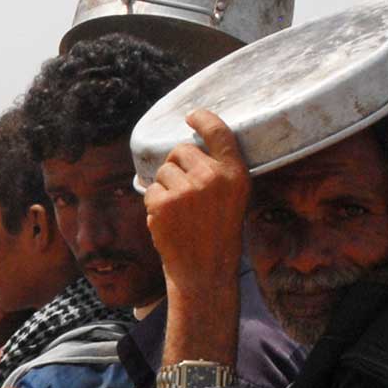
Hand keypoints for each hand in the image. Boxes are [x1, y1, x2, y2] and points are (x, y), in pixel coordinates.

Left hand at [145, 108, 250, 299]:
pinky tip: (169, 221)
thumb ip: (219, 171)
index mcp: (235, 174)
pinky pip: (151, 189)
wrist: (204, 271)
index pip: (218, 132)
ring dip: (165, 186)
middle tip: (185, 193)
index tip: (192, 116)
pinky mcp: (163, 202)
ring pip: (163, 170)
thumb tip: (190, 147)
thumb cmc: (218, 234)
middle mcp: (212, 177)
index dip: (203, 119)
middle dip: (177, 165)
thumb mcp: (234, 198)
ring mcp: (186, 190)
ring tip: (180, 211)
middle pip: (181, 150)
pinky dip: (155, 204)